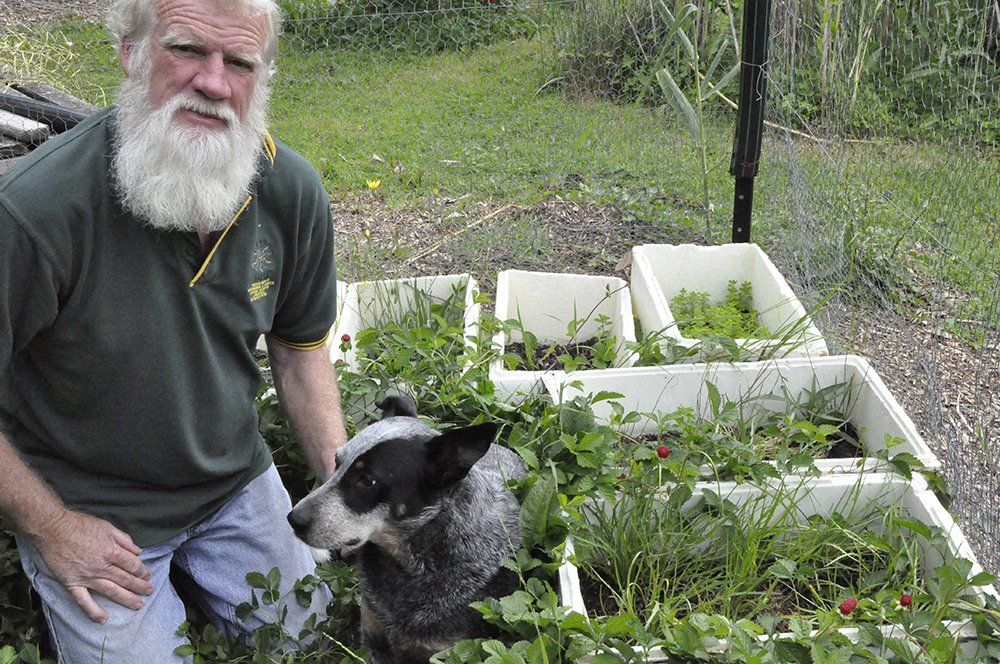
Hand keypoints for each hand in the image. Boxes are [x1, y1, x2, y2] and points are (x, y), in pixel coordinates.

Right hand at [30, 509, 153, 622]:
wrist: (53, 529)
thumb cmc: (81, 525)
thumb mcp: (107, 526)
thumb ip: (124, 539)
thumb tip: (138, 551)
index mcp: (111, 551)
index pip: (132, 565)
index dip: (142, 571)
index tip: (147, 575)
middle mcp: (102, 567)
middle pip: (125, 579)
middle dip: (140, 586)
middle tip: (149, 592)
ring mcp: (87, 577)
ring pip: (111, 591)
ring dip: (126, 599)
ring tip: (138, 605)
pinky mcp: (72, 583)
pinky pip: (83, 600)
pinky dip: (93, 611)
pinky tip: (103, 619)